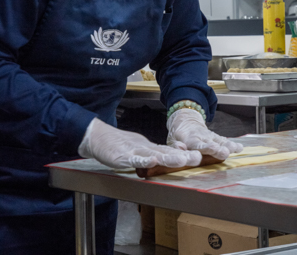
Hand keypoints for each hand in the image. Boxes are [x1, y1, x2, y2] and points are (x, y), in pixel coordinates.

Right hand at [78, 118, 201, 169]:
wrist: (97, 137)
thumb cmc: (119, 144)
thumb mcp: (141, 148)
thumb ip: (156, 152)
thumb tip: (176, 153)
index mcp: (149, 147)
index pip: (168, 151)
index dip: (183, 154)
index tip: (199, 155)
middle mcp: (144, 148)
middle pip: (165, 152)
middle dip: (182, 156)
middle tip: (197, 157)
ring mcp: (133, 152)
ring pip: (153, 154)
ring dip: (168, 157)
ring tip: (182, 159)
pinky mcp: (121, 157)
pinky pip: (133, 159)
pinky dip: (142, 160)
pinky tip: (151, 161)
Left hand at [167, 108, 242, 159]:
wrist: (186, 121)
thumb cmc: (178, 136)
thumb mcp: (172, 140)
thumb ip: (176, 146)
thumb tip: (180, 147)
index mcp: (189, 139)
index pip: (196, 144)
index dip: (203, 148)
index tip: (209, 151)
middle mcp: (201, 137)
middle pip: (210, 143)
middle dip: (216, 148)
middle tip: (224, 153)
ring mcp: (209, 137)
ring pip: (219, 141)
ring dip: (227, 145)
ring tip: (235, 149)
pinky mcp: (215, 137)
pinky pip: (224, 140)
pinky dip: (232, 144)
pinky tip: (239, 147)